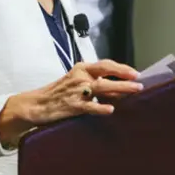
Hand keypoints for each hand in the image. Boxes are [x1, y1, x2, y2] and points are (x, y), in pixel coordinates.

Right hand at [0, 59, 142, 147]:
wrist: (35, 104)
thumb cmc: (58, 93)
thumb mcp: (76, 82)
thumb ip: (95, 83)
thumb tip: (118, 88)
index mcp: (81, 68)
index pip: (105, 64)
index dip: (121, 67)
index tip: (135, 72)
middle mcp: (80, 76)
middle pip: (106, 72)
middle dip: (125, 75)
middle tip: (139, 80)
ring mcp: (76, 91)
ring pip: (102, 87)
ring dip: (120, 88)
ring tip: (135, 90)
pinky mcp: (71, 105)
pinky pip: (89, 106)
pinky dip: (100, 108)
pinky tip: (110, 110)